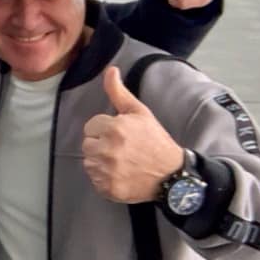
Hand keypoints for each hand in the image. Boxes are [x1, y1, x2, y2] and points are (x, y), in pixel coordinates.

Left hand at [81, 67, 184, 202]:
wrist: (172, 175)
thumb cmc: (155, 141)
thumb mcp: (139, 112)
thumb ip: (119, 92)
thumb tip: (110, 70)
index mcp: (114, 128)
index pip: (91, 126)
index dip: (104, 130)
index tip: (120, 135)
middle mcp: (107, 150)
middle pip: (87, 144)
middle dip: (100, 145)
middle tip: (121, 149)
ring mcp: (107, 171)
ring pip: (89, 162)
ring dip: (100, 162)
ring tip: (121, 162)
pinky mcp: (108, 188)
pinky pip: (94, 180)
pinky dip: (104, 178)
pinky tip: (120, 174)